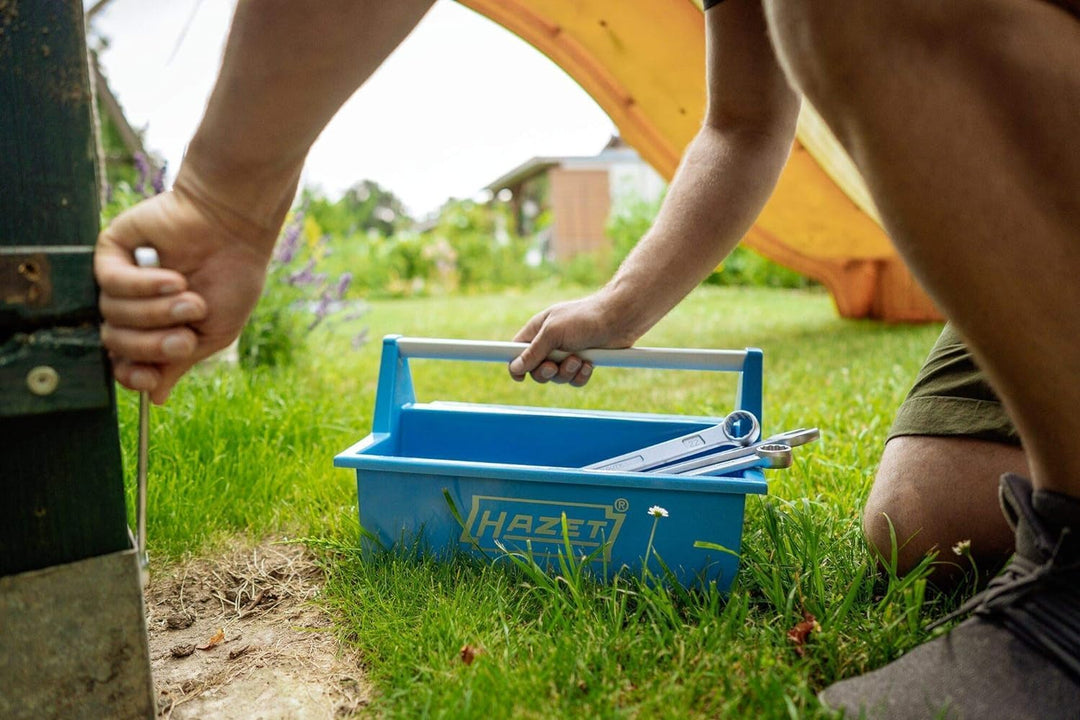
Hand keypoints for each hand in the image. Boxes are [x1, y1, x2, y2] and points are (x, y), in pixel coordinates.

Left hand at [95, 184, 277, 403]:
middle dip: (151, 344)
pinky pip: (110, 282)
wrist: (236, 231)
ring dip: (155, 312)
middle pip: (115, 343)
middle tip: (184, 335)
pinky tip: (172, 278)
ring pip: (113, 314)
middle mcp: (134, 306)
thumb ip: (181, 363)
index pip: (124, 362)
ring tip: (189, 296)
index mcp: (157, 328)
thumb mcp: (215, 332)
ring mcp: (121, 278)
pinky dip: (142, 286)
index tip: (151, 376)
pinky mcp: (113, 251)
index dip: (131, 375)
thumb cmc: (234, 278)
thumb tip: (155, 398)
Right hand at [508, 293, 635, 385]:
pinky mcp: (583, 363)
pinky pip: (574, 380)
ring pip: (557, 378)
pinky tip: (589, 364)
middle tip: (555, 366)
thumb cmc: (584, 318)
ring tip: (579, 359)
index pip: (517, 350)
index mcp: (538, 330)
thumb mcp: (553, 333)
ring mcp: (567, 354)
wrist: (619, 319)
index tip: (519, 377)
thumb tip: (515, 367)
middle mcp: (550, 343)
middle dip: (546, 372)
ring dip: (567, 372)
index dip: (516, 364)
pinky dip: (581, 375)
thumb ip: (533, 352)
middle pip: (536, 370)